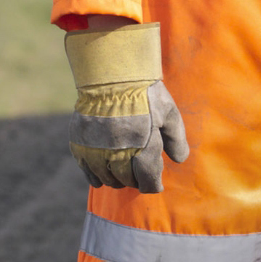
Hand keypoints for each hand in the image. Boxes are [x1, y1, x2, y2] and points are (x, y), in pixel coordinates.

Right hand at [63, 21, 192, 193]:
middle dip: (136, 181)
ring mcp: (97, 149)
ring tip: (122, 175)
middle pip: (127, 180)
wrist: (111, 76)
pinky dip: (95, 177)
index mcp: (144, 145)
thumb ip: (176, 139)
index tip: (156, 185)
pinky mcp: (80, 144)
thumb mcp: (169, 112)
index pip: (148, 179)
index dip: (153, 185)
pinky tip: (101, 179)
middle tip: (139, 176)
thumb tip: (179, 160)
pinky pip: (87, 171)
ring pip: (107, 178)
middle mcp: (119, 152)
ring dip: (117, 180)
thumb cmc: (146, 93)